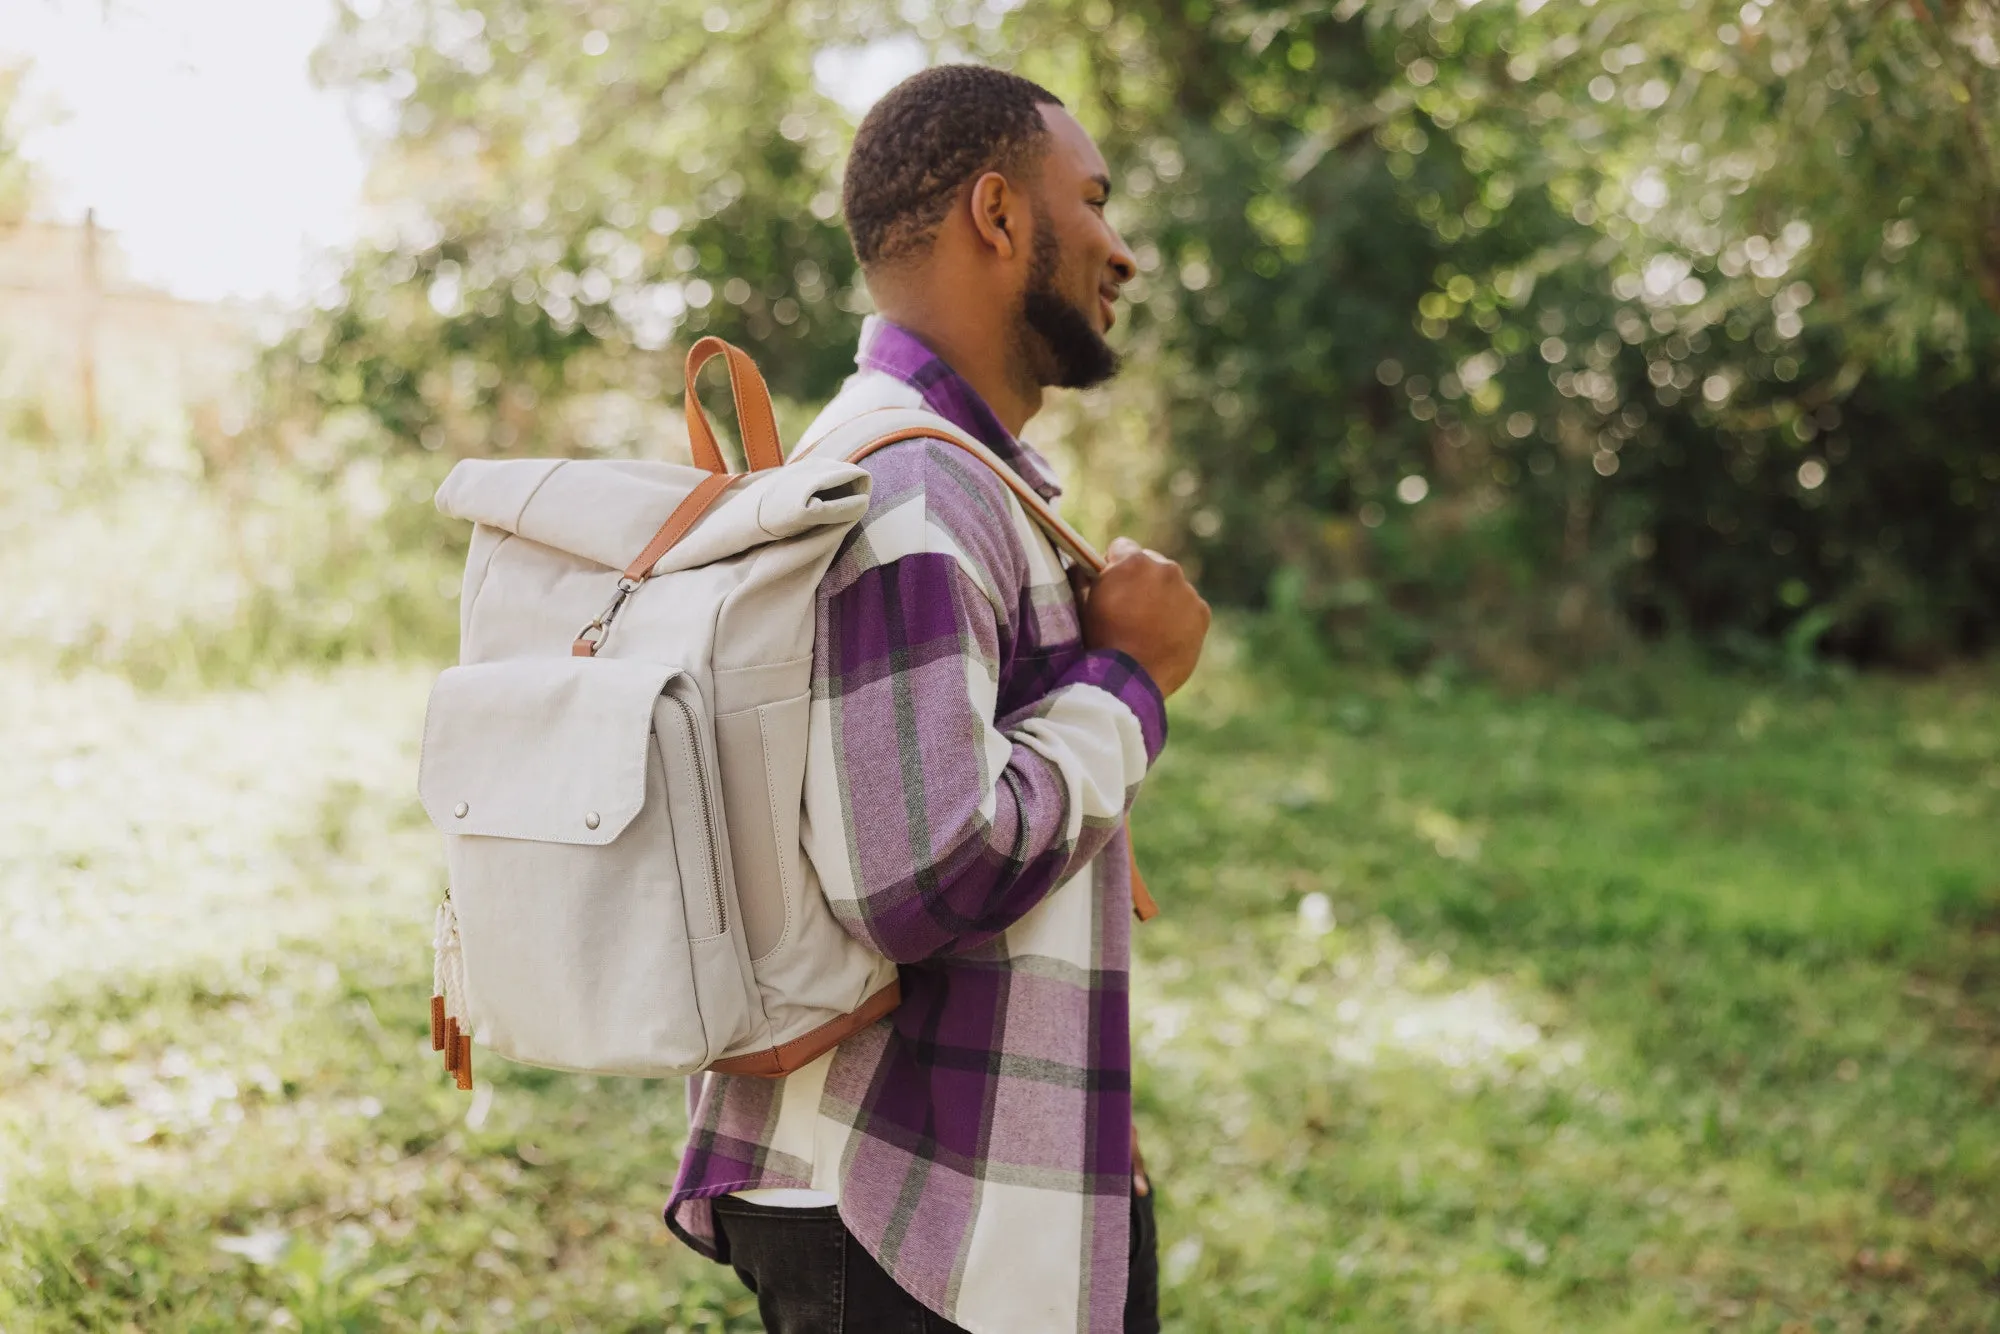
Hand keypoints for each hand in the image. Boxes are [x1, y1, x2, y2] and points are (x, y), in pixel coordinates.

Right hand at [1078, 536, 1210, 696]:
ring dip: (1162, 599)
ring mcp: (1187, 591)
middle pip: (1152, 565)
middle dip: (1141, 581)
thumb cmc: (1098, 641)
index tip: (1110, 583)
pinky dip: (1180, 618)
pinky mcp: (1201, 613)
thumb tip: (1079, 566)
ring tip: (1147, 629)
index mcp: (1133, 561)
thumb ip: (1082, 577)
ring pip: (1173, 587)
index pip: (1123, 547)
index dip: (1113, 565)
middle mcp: (1165, 569)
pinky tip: (1164, 638)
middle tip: (1130, 610)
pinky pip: (1189, 608)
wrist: (1127, 679)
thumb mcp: (1082, 605)